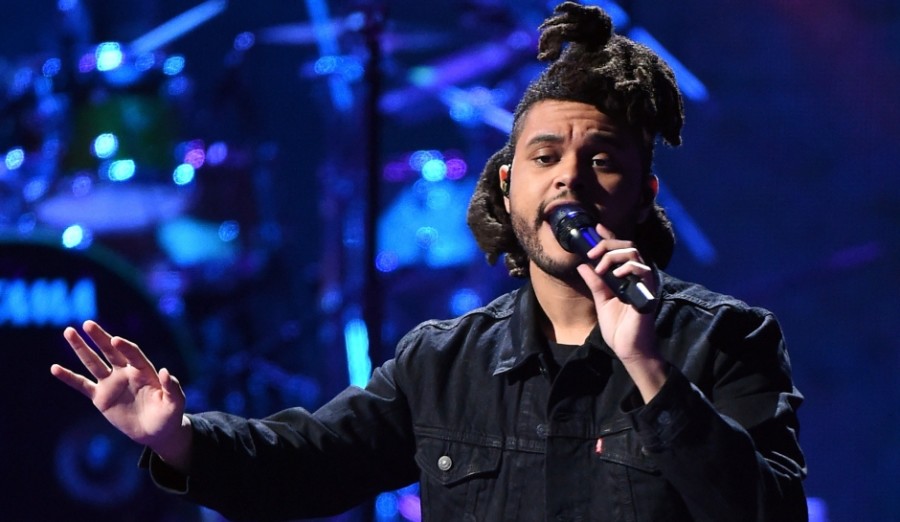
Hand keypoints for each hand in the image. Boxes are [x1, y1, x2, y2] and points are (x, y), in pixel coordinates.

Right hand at [50, 320, 191, 468]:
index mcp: (144, 371)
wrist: (156, 432)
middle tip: (87, 324)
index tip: (116, 339)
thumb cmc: (169, 415)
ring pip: (93, 362)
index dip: (125, 347)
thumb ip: (173, 387)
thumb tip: (167, 371)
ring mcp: (112, 383)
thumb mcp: (176, 403)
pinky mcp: (100, 397)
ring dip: (81, 348)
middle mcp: (126, 372)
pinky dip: (69, 377)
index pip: (133, 354)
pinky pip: (82, 385)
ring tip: (68, 331)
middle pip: (111, 351)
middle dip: (100, 337)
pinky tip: (55, 368)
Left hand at [576, 225, 666, 401]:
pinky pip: (642, 269)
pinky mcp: (649, 290)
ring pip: (634, 253)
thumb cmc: (619, 328)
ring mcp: (644, 282)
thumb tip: (582, 266)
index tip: (596, 228)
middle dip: (607, 244)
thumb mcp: (602, 300)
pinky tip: (616, 275)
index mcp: (627, 277)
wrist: (629, 349)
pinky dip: (627, 267)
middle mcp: (637, 276)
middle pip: (628, 245)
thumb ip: (595, 282)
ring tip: (601, 267)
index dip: (610, 236)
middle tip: (592, 254)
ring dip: (613, 255)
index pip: (620, 250)